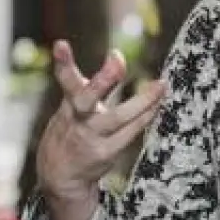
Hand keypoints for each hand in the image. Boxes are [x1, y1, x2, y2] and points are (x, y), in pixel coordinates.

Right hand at [36, 40, 166, 202]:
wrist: (59, 176)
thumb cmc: (70, 132)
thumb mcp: (71, 107)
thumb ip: (92, 85)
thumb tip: (118, 58)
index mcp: (67, 104)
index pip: (63, 80)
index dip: (63, 62)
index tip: (61, 44)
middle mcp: (77, 119)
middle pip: (85, 98)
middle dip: (100, 79)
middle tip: (116, 59)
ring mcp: (91, 137)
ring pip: (117, 118)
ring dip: (141, 101)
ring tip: (161, 85)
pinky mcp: (105, 153)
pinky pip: (129, 133)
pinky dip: (144, 118)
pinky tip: (158, 106)